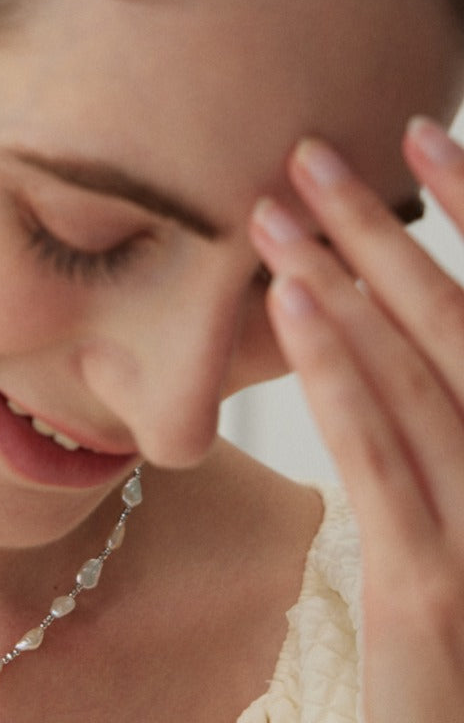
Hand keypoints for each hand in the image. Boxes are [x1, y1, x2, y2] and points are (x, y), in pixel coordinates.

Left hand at [249, 120, 463, 722]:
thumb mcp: (459, 536)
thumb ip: (431, 447)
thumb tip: (374, 357)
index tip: (421, 140)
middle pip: (454, 323)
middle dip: (385, 230)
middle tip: (316, 151)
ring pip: (413, 374)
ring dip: (343, 280)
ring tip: (276, 209)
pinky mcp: (430, 582)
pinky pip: (380, 454)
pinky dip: (340, 371)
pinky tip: (296, 303)